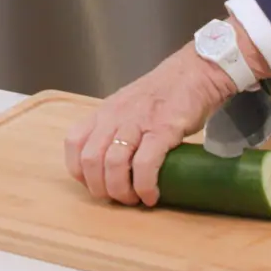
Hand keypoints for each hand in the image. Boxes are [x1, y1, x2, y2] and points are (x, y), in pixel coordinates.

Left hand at [63, 20, 270, 207]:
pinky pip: (144, 165)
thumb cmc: (164, 93)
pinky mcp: (162, 130)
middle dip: (101, 188)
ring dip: (121, 191)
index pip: (74, 143)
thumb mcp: (128, 105)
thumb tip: (109, 163)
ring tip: (135, 199)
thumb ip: (115, 127)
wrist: (196, 72)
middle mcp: (115, 116)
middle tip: (118, 197)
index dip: (80, 171)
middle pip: (91, 160)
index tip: (96, 184)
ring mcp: (138, 122)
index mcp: (104, 111)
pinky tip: (151, 195)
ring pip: (113, 165)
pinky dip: (145, 186)